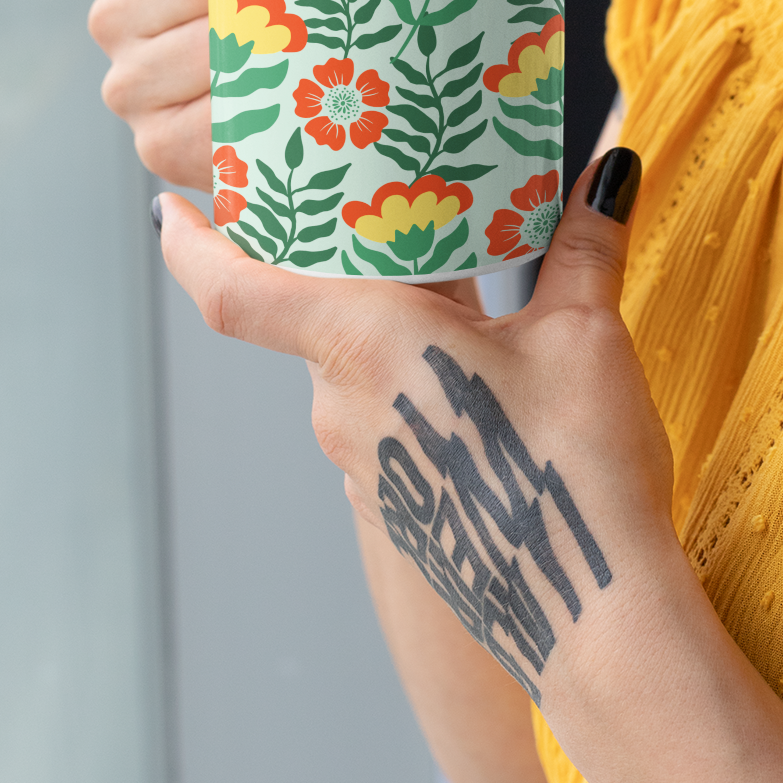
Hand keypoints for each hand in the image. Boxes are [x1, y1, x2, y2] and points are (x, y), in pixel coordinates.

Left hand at [156, 149, 678, 706]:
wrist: (589, 614)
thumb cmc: (570, 468)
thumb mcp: (586, 333)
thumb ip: (585, 243)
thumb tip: (611, 169)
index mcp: (363, 341)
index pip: (234, 289)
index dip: (192, 245)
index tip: (171, 209)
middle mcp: (340, 404)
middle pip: (306, 312)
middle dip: (341, 262)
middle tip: (387, 207)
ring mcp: (363, 462)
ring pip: (350, 364)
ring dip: (386, 321)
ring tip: (457, 281)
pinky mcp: (398, 500)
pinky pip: (381, 413)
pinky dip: (408, 376)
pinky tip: (475, 367)